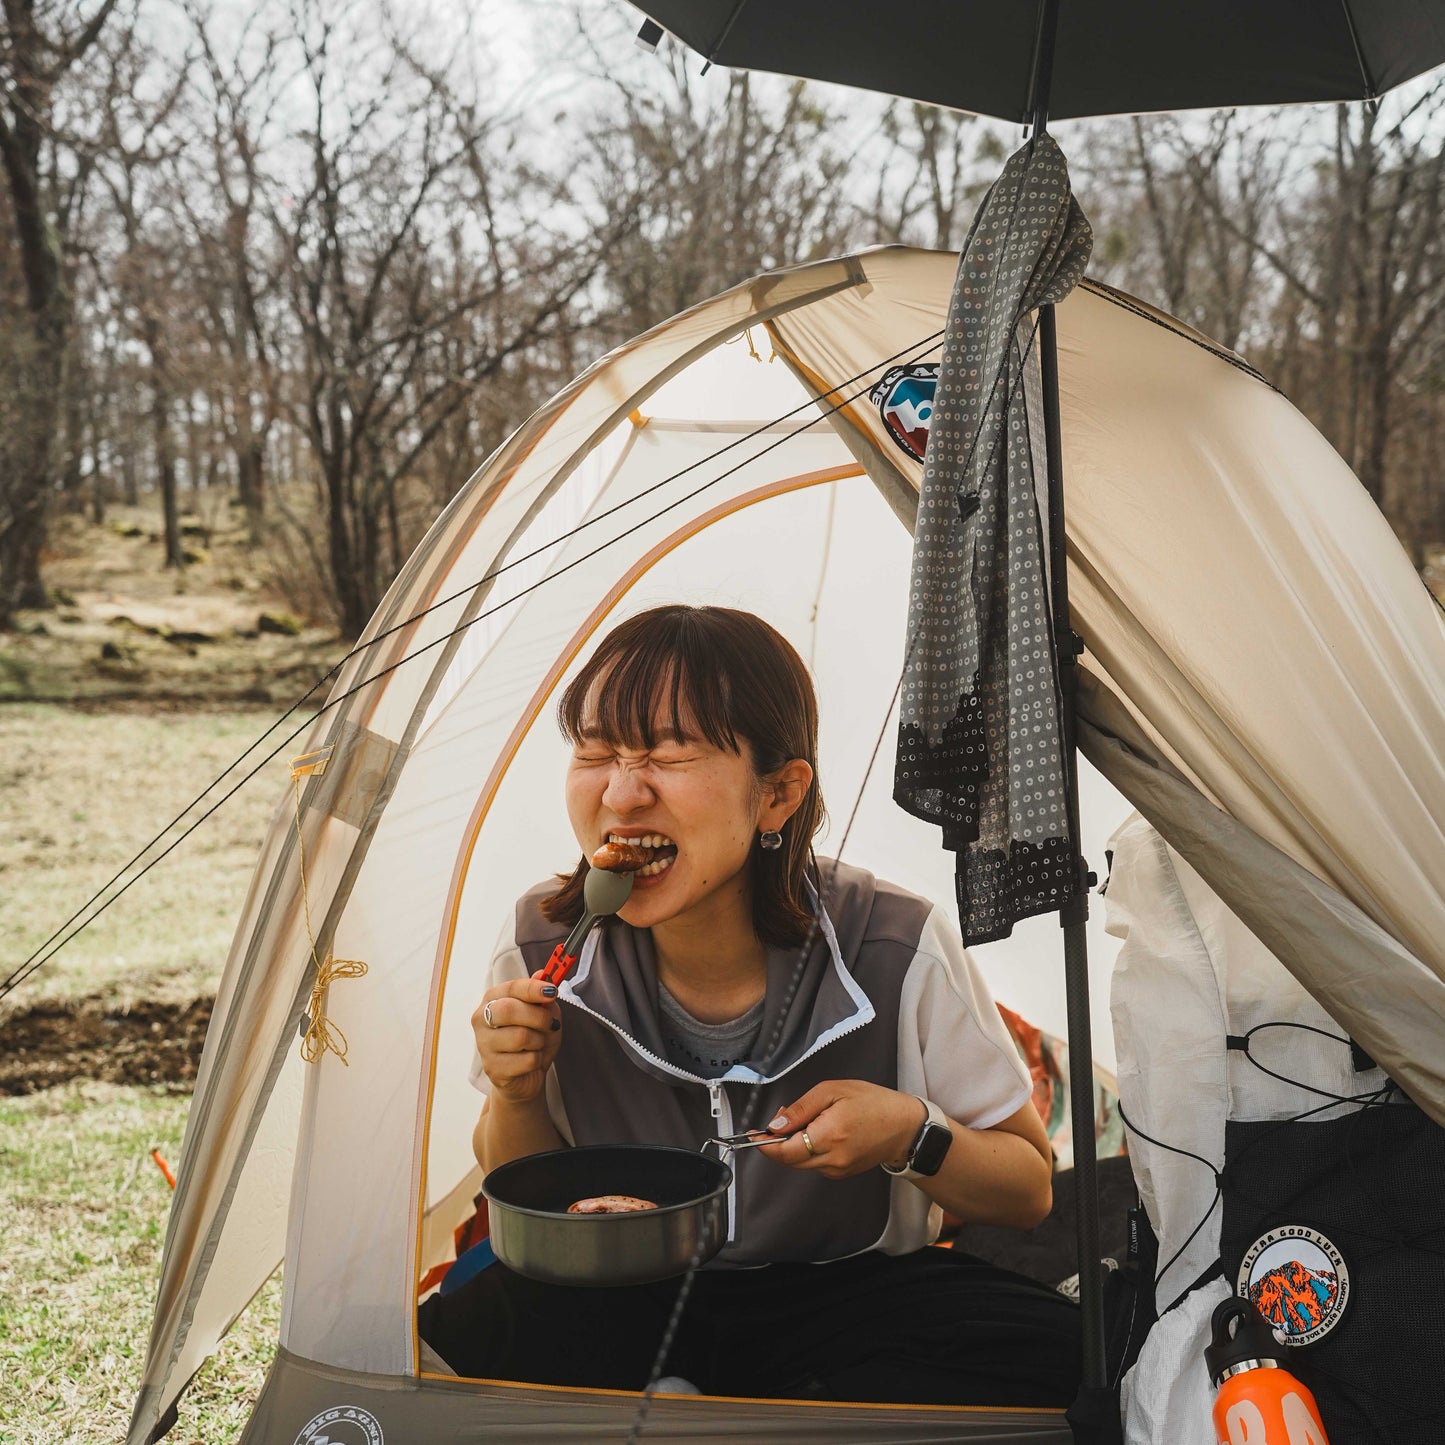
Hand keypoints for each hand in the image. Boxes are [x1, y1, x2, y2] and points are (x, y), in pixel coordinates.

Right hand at [472, 977, 561, 1104]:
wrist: (526, 1075)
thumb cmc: (533, 1038)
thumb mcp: (543, 1014)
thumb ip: (542, 996)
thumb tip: (542, 974)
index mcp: (492, 999)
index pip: (511, 988)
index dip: (533, 988)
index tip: (552, 991)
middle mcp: (482, 1019)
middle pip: (509, 1010)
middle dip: (538, 1017)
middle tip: (552, 1024)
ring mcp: (484, 1045)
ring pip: (521, 1037)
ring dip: (540, 1041)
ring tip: (538, 1045)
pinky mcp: (493, 1069)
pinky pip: (527, 1060)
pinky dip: (538, 1060)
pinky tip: (532, 1061)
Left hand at [756, 1080, 928, 1178]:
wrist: (905, 1127)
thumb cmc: (872, 1102)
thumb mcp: (834, 1091)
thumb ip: (801, 1109)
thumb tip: (774, 1126)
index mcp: (829, 1136)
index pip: (785, 1151)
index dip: (764, 1145)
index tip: (752, 1134)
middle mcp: (832, 1159)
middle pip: (789, 1160)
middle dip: (778, 1142)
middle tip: (783, 1117)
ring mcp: (837, 1170)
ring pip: (801, 1162)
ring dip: (794, 1144)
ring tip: (808, 1119)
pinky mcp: (841, 1173)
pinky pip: (814, 1163)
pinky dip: (808, 1149)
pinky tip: (820, 1131)